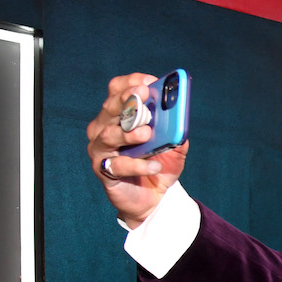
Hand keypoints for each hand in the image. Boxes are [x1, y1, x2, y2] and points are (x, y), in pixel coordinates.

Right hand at [87, 73, 188, 227]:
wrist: (154, 198)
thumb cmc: (159, 165)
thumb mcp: (173, 147)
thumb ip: (176, 131)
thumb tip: (180, 117)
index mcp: (118, 115)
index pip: (117, 90)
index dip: (131, 83)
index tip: (150, 82)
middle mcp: (103, 128)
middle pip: (111, 107)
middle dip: (128, 100)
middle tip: (144, 95)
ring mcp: (101, 150)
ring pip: (109, 134)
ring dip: (129, 132)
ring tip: (147, 133)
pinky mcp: (104, 171)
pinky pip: (118, 165)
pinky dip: (137, 164)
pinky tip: (154, 165)